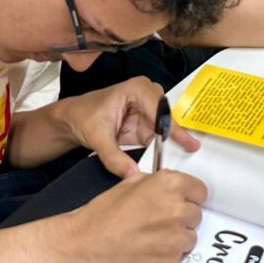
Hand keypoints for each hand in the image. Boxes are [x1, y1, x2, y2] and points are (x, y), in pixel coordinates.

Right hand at [34, 169, 206, 262]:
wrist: (80, 248)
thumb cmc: (99, 218)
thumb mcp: (127, 185)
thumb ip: (155, 184)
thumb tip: (169, 187)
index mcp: (168, 186)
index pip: (200, 190)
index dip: (188, 196)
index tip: (181, 200)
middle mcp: (176, 210)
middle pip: (195, 214)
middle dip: (180, 217)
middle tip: (157, 221)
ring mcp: (175, 239)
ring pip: (189, 237)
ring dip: (175, 238)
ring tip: (149, 237)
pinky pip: (178, 257)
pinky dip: (166, 255)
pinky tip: (146, 251)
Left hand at [58, 77, 199, 177]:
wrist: (73, 120)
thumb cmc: (83, 116)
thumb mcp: (97, 138)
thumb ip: (114, 158)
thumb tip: (131, 173)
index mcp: (137, 89)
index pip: (161, 111)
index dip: (174, 129)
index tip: (188, 143)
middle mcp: (147, 95)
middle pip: (169, 118)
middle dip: (176, 136)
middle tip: (189, 152)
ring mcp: (148, 110)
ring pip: (167, 129)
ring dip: (170, 144)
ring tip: (181, 156)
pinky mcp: (147, 124)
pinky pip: (160, 138)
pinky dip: (162, 149)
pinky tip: (167, 157)